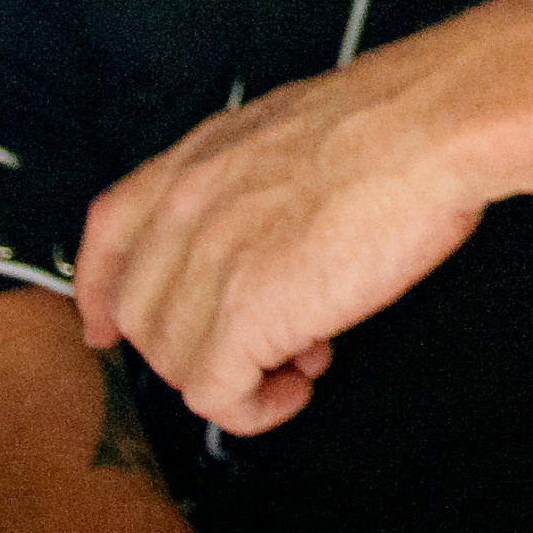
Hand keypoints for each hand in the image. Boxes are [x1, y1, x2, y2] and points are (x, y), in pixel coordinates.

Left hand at [78, 56, 485, 433]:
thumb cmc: (397, 122)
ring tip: (302, 357)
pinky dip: (253, 410)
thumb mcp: (295, 129)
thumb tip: (273, 233)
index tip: (106, 326)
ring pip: (175, 360)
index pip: (108, 231)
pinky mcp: (243, 316)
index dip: (100, 290)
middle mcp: (186, 209)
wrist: (431, 130)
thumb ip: (257, 180)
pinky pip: (215, 396)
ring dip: (235, 375)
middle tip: (263, 341)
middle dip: (193, 345)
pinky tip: (294, 390)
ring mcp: (208, 263)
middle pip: (141, 312)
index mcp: (197, 159)